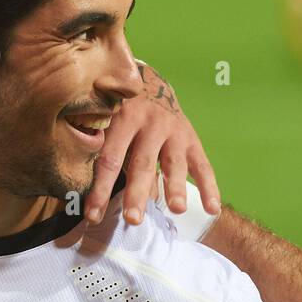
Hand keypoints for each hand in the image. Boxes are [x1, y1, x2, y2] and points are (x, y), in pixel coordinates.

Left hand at [84, 62, 219, 224]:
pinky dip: (209, 188)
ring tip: (177, 209)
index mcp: (123, 119)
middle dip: (137, 193)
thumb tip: (88, 189)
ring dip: (176, 187)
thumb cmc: (120, 110)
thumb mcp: (106, 118)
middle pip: (142, 164)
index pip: (110, 159)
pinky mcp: (192, 139)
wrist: (151, 82)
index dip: (100, 189)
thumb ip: (102, 147)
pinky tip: (213, 209)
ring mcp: (174, 131)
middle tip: (133, 219)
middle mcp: (150, 124)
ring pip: (174, 163)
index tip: (93, 215)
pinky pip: (203, 165)